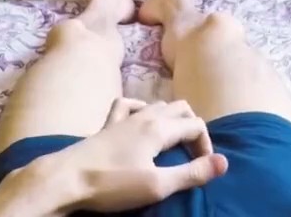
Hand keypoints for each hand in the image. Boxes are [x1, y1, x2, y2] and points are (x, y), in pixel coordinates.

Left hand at [46, 98, 228, 212]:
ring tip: (173, 142)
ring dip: (172, 118)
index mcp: (159, 128)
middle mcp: (144, 116)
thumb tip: (225, 162)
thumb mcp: (158, 185)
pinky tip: (140, 122)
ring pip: (157, 105)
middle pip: (180, 108)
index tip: (204, 168)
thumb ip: (192, 173)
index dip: (207, 145)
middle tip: (192, 155)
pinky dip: (141, 109)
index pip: (196, 124)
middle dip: (193, 127)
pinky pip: (128, 105)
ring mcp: (123, 118)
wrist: (66, 179)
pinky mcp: (106, 126)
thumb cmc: (112, 184)